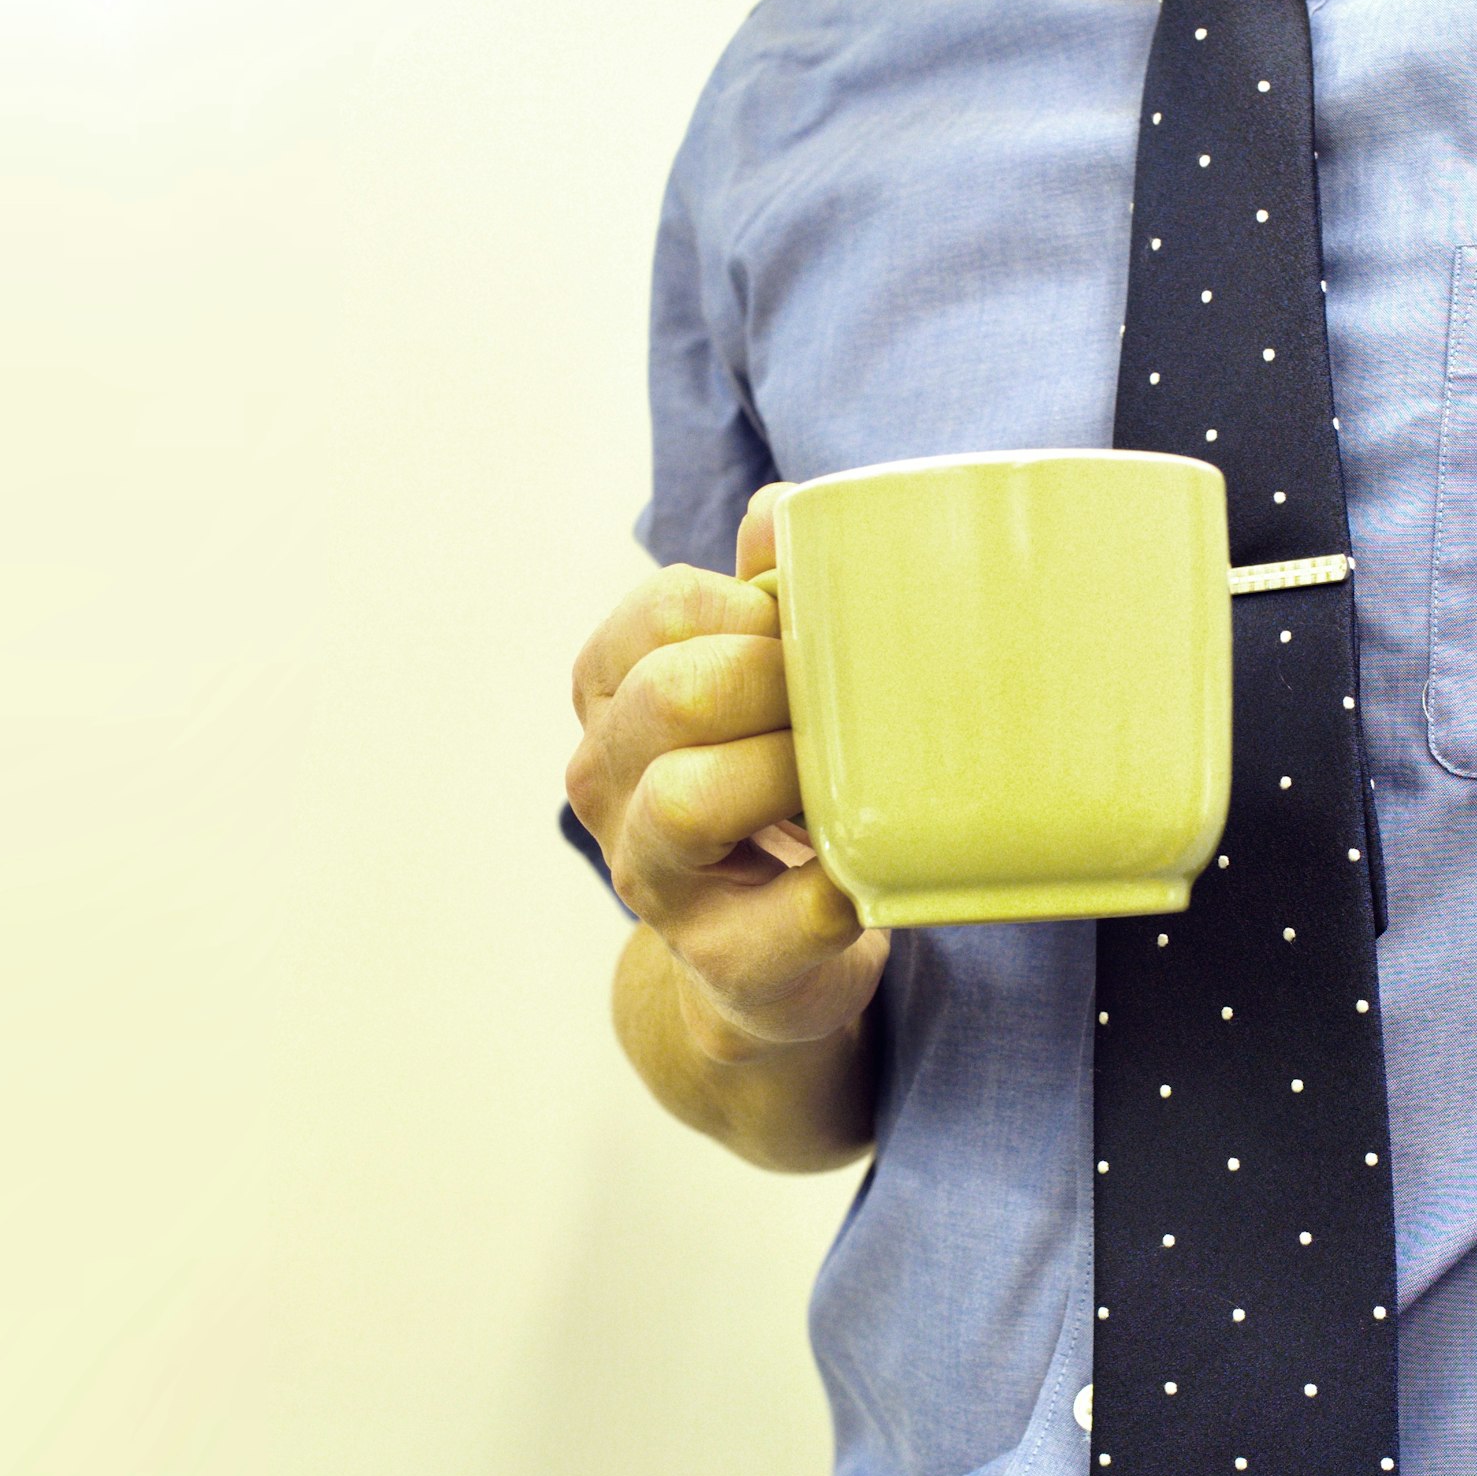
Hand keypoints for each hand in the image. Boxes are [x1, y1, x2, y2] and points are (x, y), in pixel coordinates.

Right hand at [564, 484, 885, 1058]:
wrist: (765, 962)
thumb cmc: (769, 791)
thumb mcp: (758, 684)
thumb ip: (768, 593)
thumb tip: (787, 512)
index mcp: (613, 698)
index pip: (661, 614)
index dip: (751, 608)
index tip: (809, 634)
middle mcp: (608, 785)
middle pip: (670, 696)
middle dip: (775, 681)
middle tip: (846, 699)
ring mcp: (654, 880)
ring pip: (688, 800)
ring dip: (788, 774)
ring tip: (846, 778)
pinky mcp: (724, 962)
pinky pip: (782, 918)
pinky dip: (837, 887)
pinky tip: (868, 868)